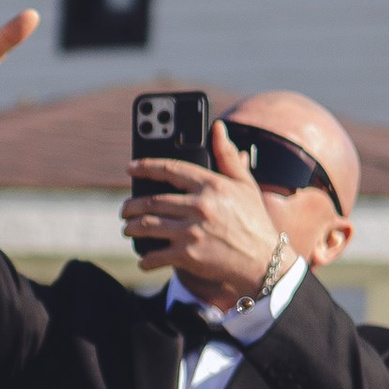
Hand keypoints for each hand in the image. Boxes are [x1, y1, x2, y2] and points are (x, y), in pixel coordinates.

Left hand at [120, 122, 289, 309]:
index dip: (146, 167)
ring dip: (131, 227)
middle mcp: (199, 206)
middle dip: (131, 206)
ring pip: (147, 225)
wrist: (264, 261)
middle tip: (124, 209)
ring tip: (128, 228)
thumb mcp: (245, 185)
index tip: (131, 167)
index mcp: (212, 185)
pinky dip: (145, 259)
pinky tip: (144, 259)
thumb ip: (227, 156)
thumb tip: (218, 127)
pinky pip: (155, 255)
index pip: (171, 169)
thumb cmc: (254, 221)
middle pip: (151, 201)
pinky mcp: (188, 255)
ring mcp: (192, 231)